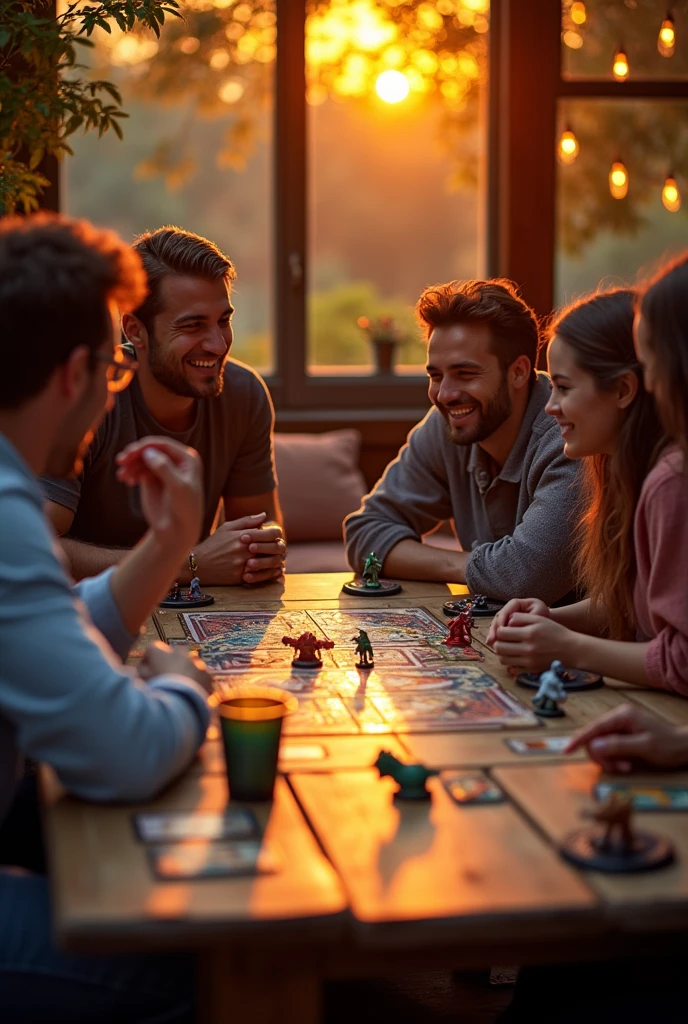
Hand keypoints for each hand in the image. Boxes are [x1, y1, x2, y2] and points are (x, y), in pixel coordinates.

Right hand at [116, 437, 202, 553]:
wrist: (177, 530)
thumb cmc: (184, 509)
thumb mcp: (178, 488)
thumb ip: (164, 468)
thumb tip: (148, 452)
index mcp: (187, 459)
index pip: (164, 445)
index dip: (146, 446)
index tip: (131, 453)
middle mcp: (175, 461)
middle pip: (151, 450)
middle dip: (135, 454)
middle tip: (121, 461)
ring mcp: (162, 469)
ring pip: (142, 459)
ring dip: (130, 464)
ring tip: (122, 476)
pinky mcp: (151, 479)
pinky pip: (138, 469)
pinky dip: (130, 472)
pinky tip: (126, 481)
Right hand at [137, 641, 212, 696]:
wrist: (181, 704)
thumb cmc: (158, 691)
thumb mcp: (143, 681)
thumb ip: (141, 672)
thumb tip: (141, 669)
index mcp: (160, 652)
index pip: (152, 649)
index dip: (149, 660)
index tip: (147, 671)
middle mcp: (179, 652)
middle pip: (173, 652)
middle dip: (170, 661)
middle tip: (166, 677)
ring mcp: (195, 662)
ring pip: (190, 662)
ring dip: (185, 670)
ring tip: (181, 686)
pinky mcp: (207, 674)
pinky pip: (201, 674)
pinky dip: (197, 680)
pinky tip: (192, 692)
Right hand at [195, 513, 284, 584]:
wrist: (198, 565)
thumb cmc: (213, 544)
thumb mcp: (227, 528)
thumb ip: (247, 521)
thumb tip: (264, 516)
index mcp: (243, 536)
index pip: (270, 533)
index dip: (276, 534)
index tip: (274, 536)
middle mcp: (244, 550)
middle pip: (273, 549)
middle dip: (278, 548)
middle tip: (279, 548)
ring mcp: (243, 565)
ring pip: (269, 563)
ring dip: (275, 561)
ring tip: (276, 559)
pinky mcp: (241, 578)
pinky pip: (261, 576)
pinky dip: (268, 573)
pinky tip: (270, 570)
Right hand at [486, 598, 549, 645]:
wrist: (548, 622)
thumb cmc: (545, 617)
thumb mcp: (539, 613)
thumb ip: (526, 617)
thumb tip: (510, 624)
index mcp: (516, 604)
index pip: (505, 611)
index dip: (501, 621)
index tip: (500, 631)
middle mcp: (508, 611)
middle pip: (497, 619)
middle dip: (494, 630)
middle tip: (492, 639)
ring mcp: (506, 619)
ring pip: (496, 627)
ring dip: (493, 635)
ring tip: (491, 643)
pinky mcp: (507, 628)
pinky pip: (499, 633)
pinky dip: (497, 640)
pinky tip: (494, 646)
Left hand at [492, 613, 574, 672]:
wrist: (571, 649)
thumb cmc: (555, 632)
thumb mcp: (539, 619)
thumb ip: (521, 617)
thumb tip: (506, 620)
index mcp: (529, 634)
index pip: (501, 633)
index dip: (500, 629)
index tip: (504, 629)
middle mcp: (528, 649)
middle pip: (499, 647)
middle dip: (498, 642)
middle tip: (503, 639)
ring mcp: (529, 661)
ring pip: (503, 659)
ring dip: (502, 653)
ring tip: (507, 647)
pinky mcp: (531, 669)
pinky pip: (512, 668)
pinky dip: (510, 662)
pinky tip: (515, 655)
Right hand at [566, 703, 687, 771]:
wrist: (684, 747)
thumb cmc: (668, 746)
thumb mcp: (644, 747)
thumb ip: (618, 746)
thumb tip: (593, 746)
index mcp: (622, 716)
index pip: (594, 727)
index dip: (579, 739)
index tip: (566, 751)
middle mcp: (618, 718)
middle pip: (594, 738)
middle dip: (602, 756)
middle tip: (618, 768)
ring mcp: (619, 726)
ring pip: (600, 745)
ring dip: (609, 760)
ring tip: (625, 767)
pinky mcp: (622, 735)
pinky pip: (608, 748)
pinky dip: (613, 759)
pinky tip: (626, 764)